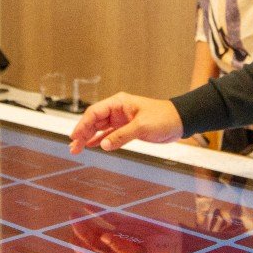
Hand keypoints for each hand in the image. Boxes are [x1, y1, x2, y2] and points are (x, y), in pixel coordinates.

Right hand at [68, 93, 183, 153]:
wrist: (179, 122)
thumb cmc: (163, 118)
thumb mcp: (142, 127)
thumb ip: (122, 136)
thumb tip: (104, 145)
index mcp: (119, 103)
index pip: (95, 112)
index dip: (83, 124)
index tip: (75, 136)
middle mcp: (117, 110)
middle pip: (94, 120)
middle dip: (82, 133)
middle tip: (73, 147)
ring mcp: (121, 120)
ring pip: (99, 128)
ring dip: (88, 138)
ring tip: (76, 149)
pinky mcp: (126, 129)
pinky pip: (108, 134)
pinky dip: (99, 140)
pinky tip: (90, 146)